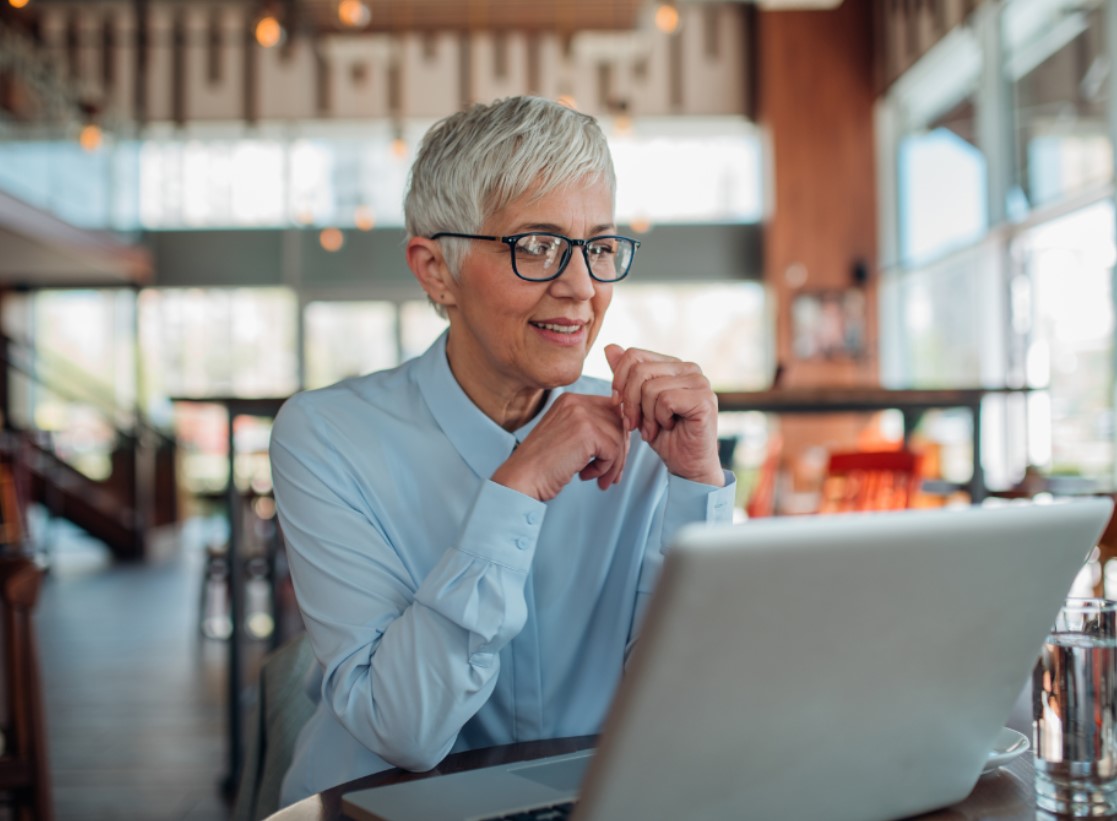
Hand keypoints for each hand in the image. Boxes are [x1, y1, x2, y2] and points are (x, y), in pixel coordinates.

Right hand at [491, 393, 629, 500]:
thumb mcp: (566, 437)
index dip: (616, 436)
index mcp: (570, 400)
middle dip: (620, 451)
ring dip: (614, 464)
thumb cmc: (542, 466)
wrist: (521, 479)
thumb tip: (627, 435)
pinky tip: (586, 476)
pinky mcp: (587, 432)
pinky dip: (605, 469)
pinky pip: (614, 450)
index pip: (611, 410)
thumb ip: (591, 430)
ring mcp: (581, 414)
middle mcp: (576, 401)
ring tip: (599, 479)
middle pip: (619, 422)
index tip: (610, 458)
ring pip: (619, 438)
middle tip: (611, 474)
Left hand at [605, 344, 723, 486]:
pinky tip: (669, 427)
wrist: (686, 464)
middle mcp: (689, 368)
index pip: (634, 355)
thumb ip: (626, 376)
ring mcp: (699, 382)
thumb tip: (610, 347)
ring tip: (653, 429)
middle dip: (630, 402)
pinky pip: (665, 400)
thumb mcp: (637, 404)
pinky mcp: (704, 399)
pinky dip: (660, 419)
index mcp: (673, 365)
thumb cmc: (663, 435)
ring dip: (645, 415)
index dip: (619, 381)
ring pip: (650, 387)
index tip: (618, 405)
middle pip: (639, 371)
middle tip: (634, 424)